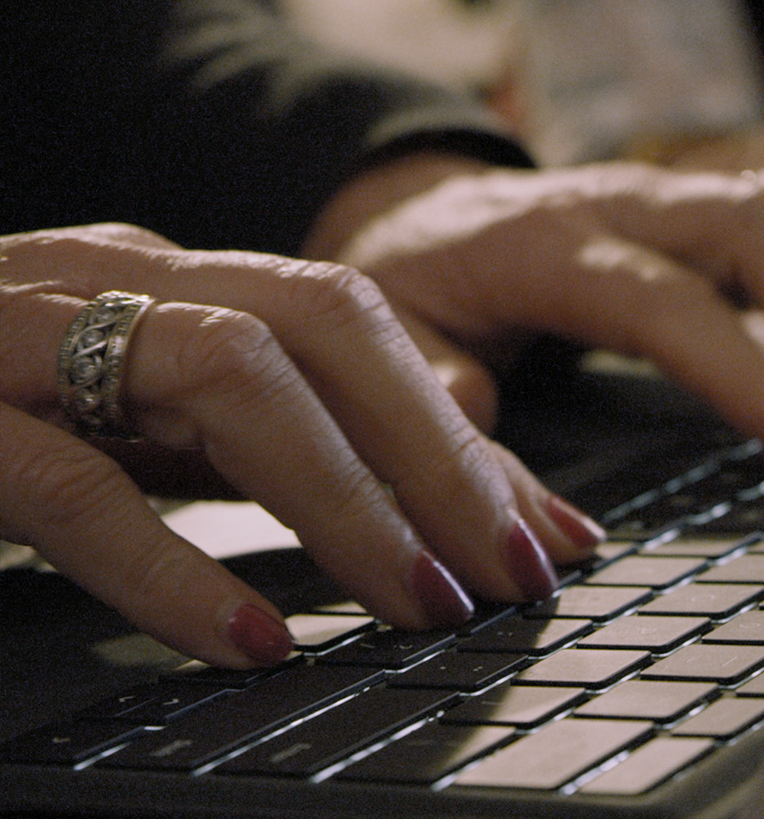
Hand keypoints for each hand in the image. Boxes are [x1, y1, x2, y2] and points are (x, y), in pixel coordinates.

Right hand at [0, 224, 605, 668]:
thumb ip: (261, 439)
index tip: (558, 538)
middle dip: (440, 451)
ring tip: (422, 601)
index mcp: (167, 277)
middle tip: (517, 573)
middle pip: (323, 325)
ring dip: (344, 494)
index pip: (360, 331)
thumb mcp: (132, 417)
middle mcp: (106, 277)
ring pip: (221, 372)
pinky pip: (65, 480)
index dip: (471, 435)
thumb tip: (435, 498)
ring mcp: (15, 332)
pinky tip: (254, 639)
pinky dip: (171, 563)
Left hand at [316, 158, 763, 460]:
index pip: (670, 299)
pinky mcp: (732, 206)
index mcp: (543, 243)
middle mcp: (633, 200)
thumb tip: (542, 535)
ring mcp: (692, 194)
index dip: (755, 369)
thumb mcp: (391, 362)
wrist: (421, 209)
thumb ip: (451, 437)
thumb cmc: (417, 292)